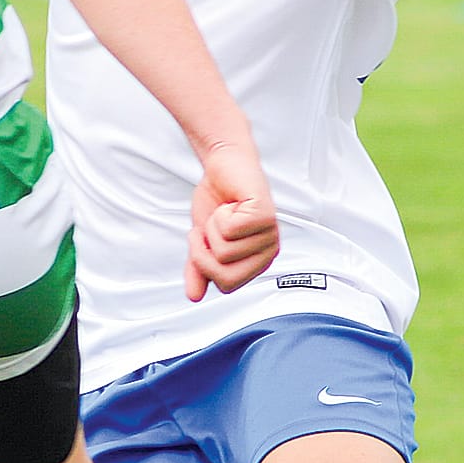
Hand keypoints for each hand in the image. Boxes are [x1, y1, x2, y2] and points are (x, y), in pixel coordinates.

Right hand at [185, 141, 278, 301]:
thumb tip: (194, 296)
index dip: (204, 263)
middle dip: (204, 251)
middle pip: (226, 276)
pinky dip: (220, 214)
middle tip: (209, 228)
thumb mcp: (202, 241)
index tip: (205, 239)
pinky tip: (230, 203)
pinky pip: (230, 230)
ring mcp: (270, 234)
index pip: (226, 285)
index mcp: (257, 263)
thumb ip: (199, 268)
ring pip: (225, 252)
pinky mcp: (265, 215)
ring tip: (223, 212)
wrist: (222, 166)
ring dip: (212, 227)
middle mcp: (269, 252)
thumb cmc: (216, 201)